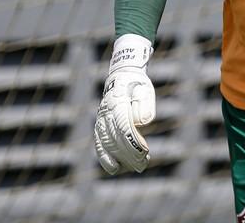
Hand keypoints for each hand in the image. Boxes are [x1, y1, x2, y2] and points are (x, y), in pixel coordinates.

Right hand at [94, 34, 155, 174]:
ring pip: (105, 143)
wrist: (121, 75)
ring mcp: (100, 119)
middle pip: (115, 137)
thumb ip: (144, 105)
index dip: (133, 142)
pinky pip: (99, 143)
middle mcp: (105, 111)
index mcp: (117, 101)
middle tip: (143, 164)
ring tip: (134, 167)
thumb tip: (141, 124)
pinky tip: (114, 168)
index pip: (123, 126)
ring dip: (118, 158)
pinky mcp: (99, 125)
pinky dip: (104, 157)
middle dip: (129, 153)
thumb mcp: (145, 89)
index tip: (144, 152)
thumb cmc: (136, 84)